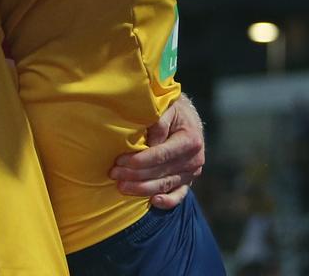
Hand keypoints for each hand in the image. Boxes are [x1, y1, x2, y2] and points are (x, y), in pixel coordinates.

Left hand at [110, 94, 205, 209]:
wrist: (186, 116)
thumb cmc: (171, 109)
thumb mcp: (165, 108)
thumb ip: (158, 122)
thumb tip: (150, 142)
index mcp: (190, 140)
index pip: (161, 155)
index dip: (138, 160)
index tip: (119, 160)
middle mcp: (194, 159)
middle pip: (160, 172)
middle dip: (135, 175)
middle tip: (114, 174)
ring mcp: (192, 172)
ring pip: (165, 185)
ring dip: (142, 188)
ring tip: (121, 187)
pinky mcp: (188, 181)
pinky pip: (179, 195)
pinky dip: (167, 201)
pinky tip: (152, 201)